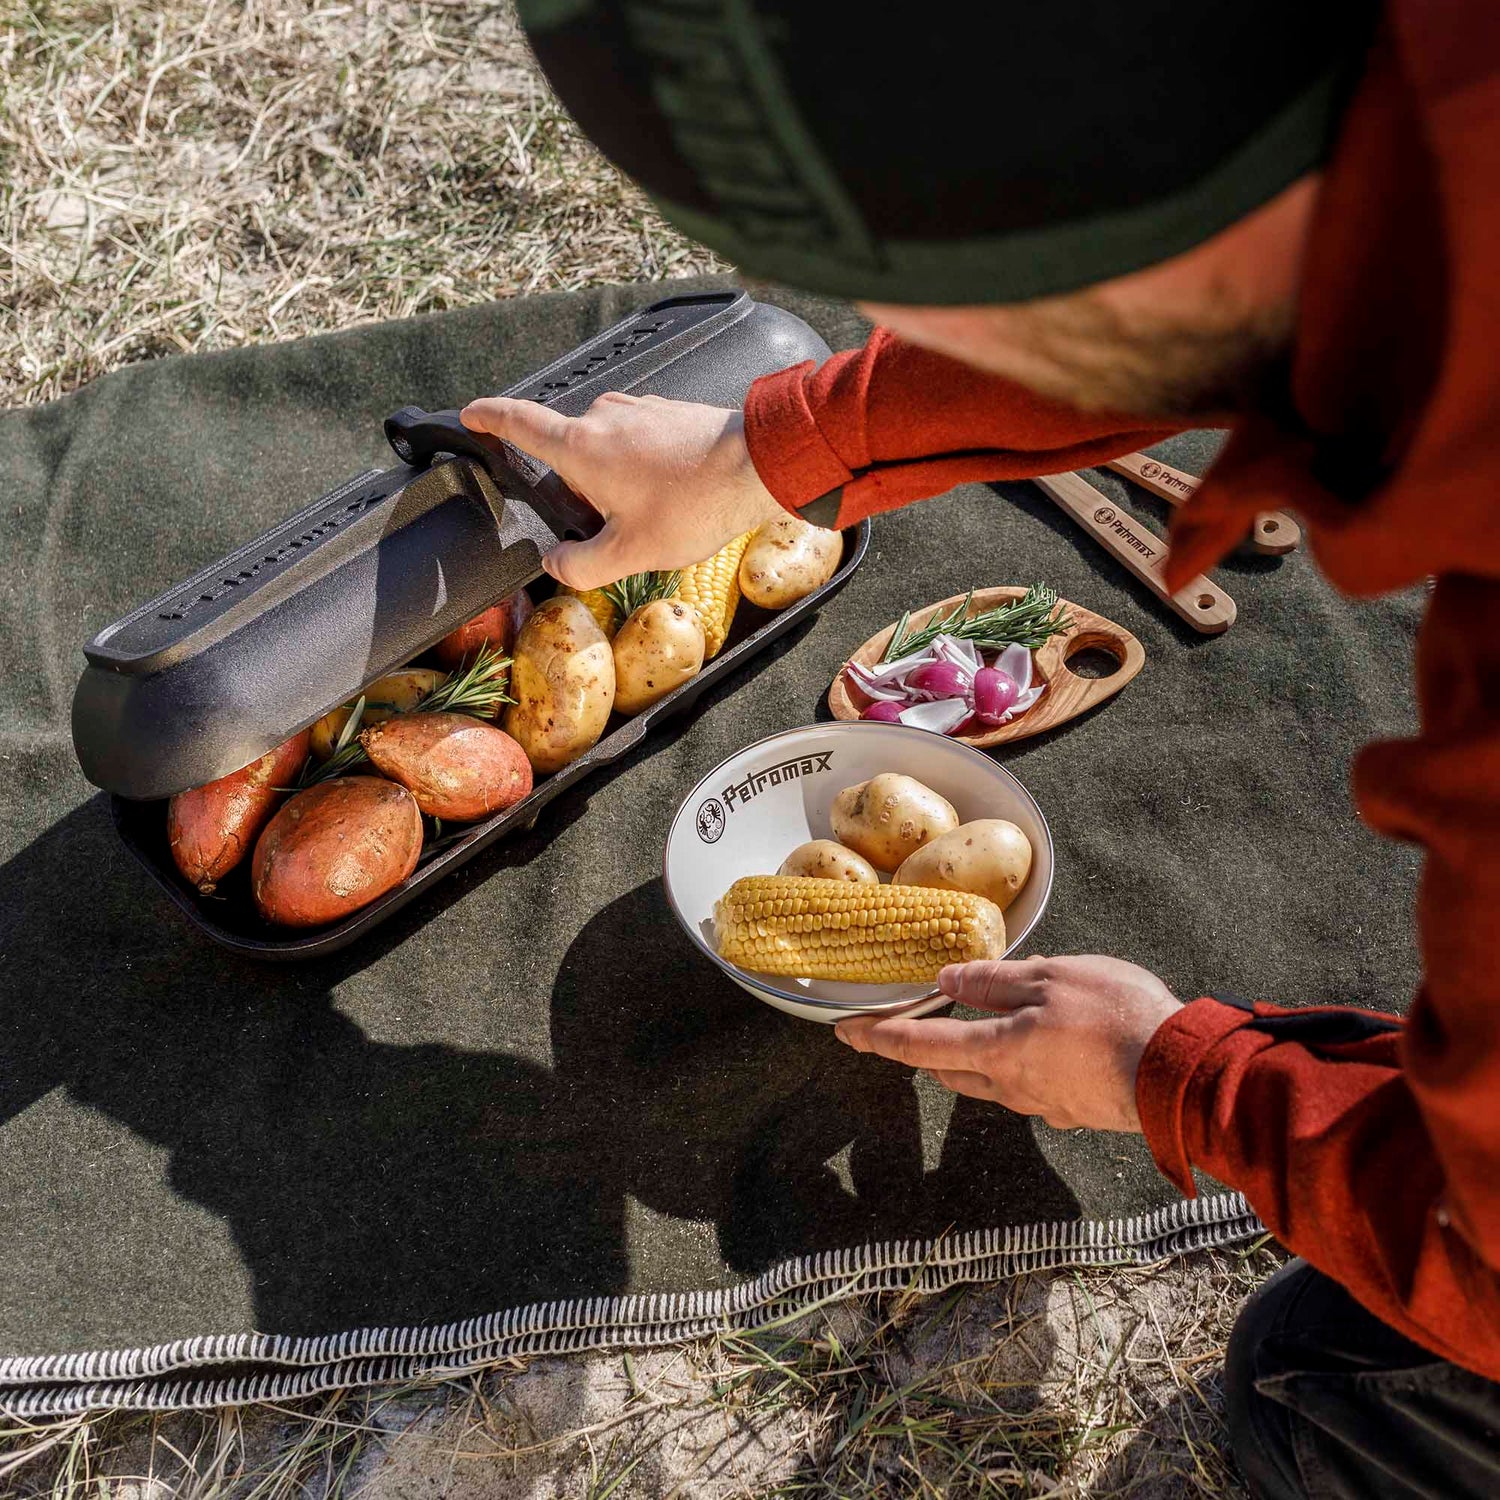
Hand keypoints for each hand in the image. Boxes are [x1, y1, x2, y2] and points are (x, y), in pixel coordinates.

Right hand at [460, 393, 785, 589]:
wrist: (760, 466)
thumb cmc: (695, 504)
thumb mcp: (630, 553)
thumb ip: (581, 566)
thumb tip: (557, 564)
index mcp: (582, 447)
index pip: (519, 424)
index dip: (488, 418)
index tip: (469, 415)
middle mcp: (604, 416)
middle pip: (570, 455)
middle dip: (582, 492)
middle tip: (615, 528)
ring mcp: (638, 409)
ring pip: (607, 450)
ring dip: (618, 483)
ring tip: (655, 514)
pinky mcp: (668, 412)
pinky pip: (639, 442)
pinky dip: (645, 470)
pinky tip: (675, 496)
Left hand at [835, 955, 1182, 1131]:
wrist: (1183, 1076)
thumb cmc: (1117, 1017)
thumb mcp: (1051, 978)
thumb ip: (995, 981)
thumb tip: (948, 983)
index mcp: (997, 1051)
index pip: (920, 1046)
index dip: (879, 1037)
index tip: (847, 1033)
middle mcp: (1011, 1087)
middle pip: (950, 1070)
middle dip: (926, 1050)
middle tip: (912, 1025)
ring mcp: (1044, 1104)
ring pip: (990, 1080)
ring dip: (975, 1055)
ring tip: (980, 1024)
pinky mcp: (1074, 1111)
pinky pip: (1032, 1086)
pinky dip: (1022, 1062)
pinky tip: (1044, 1040)